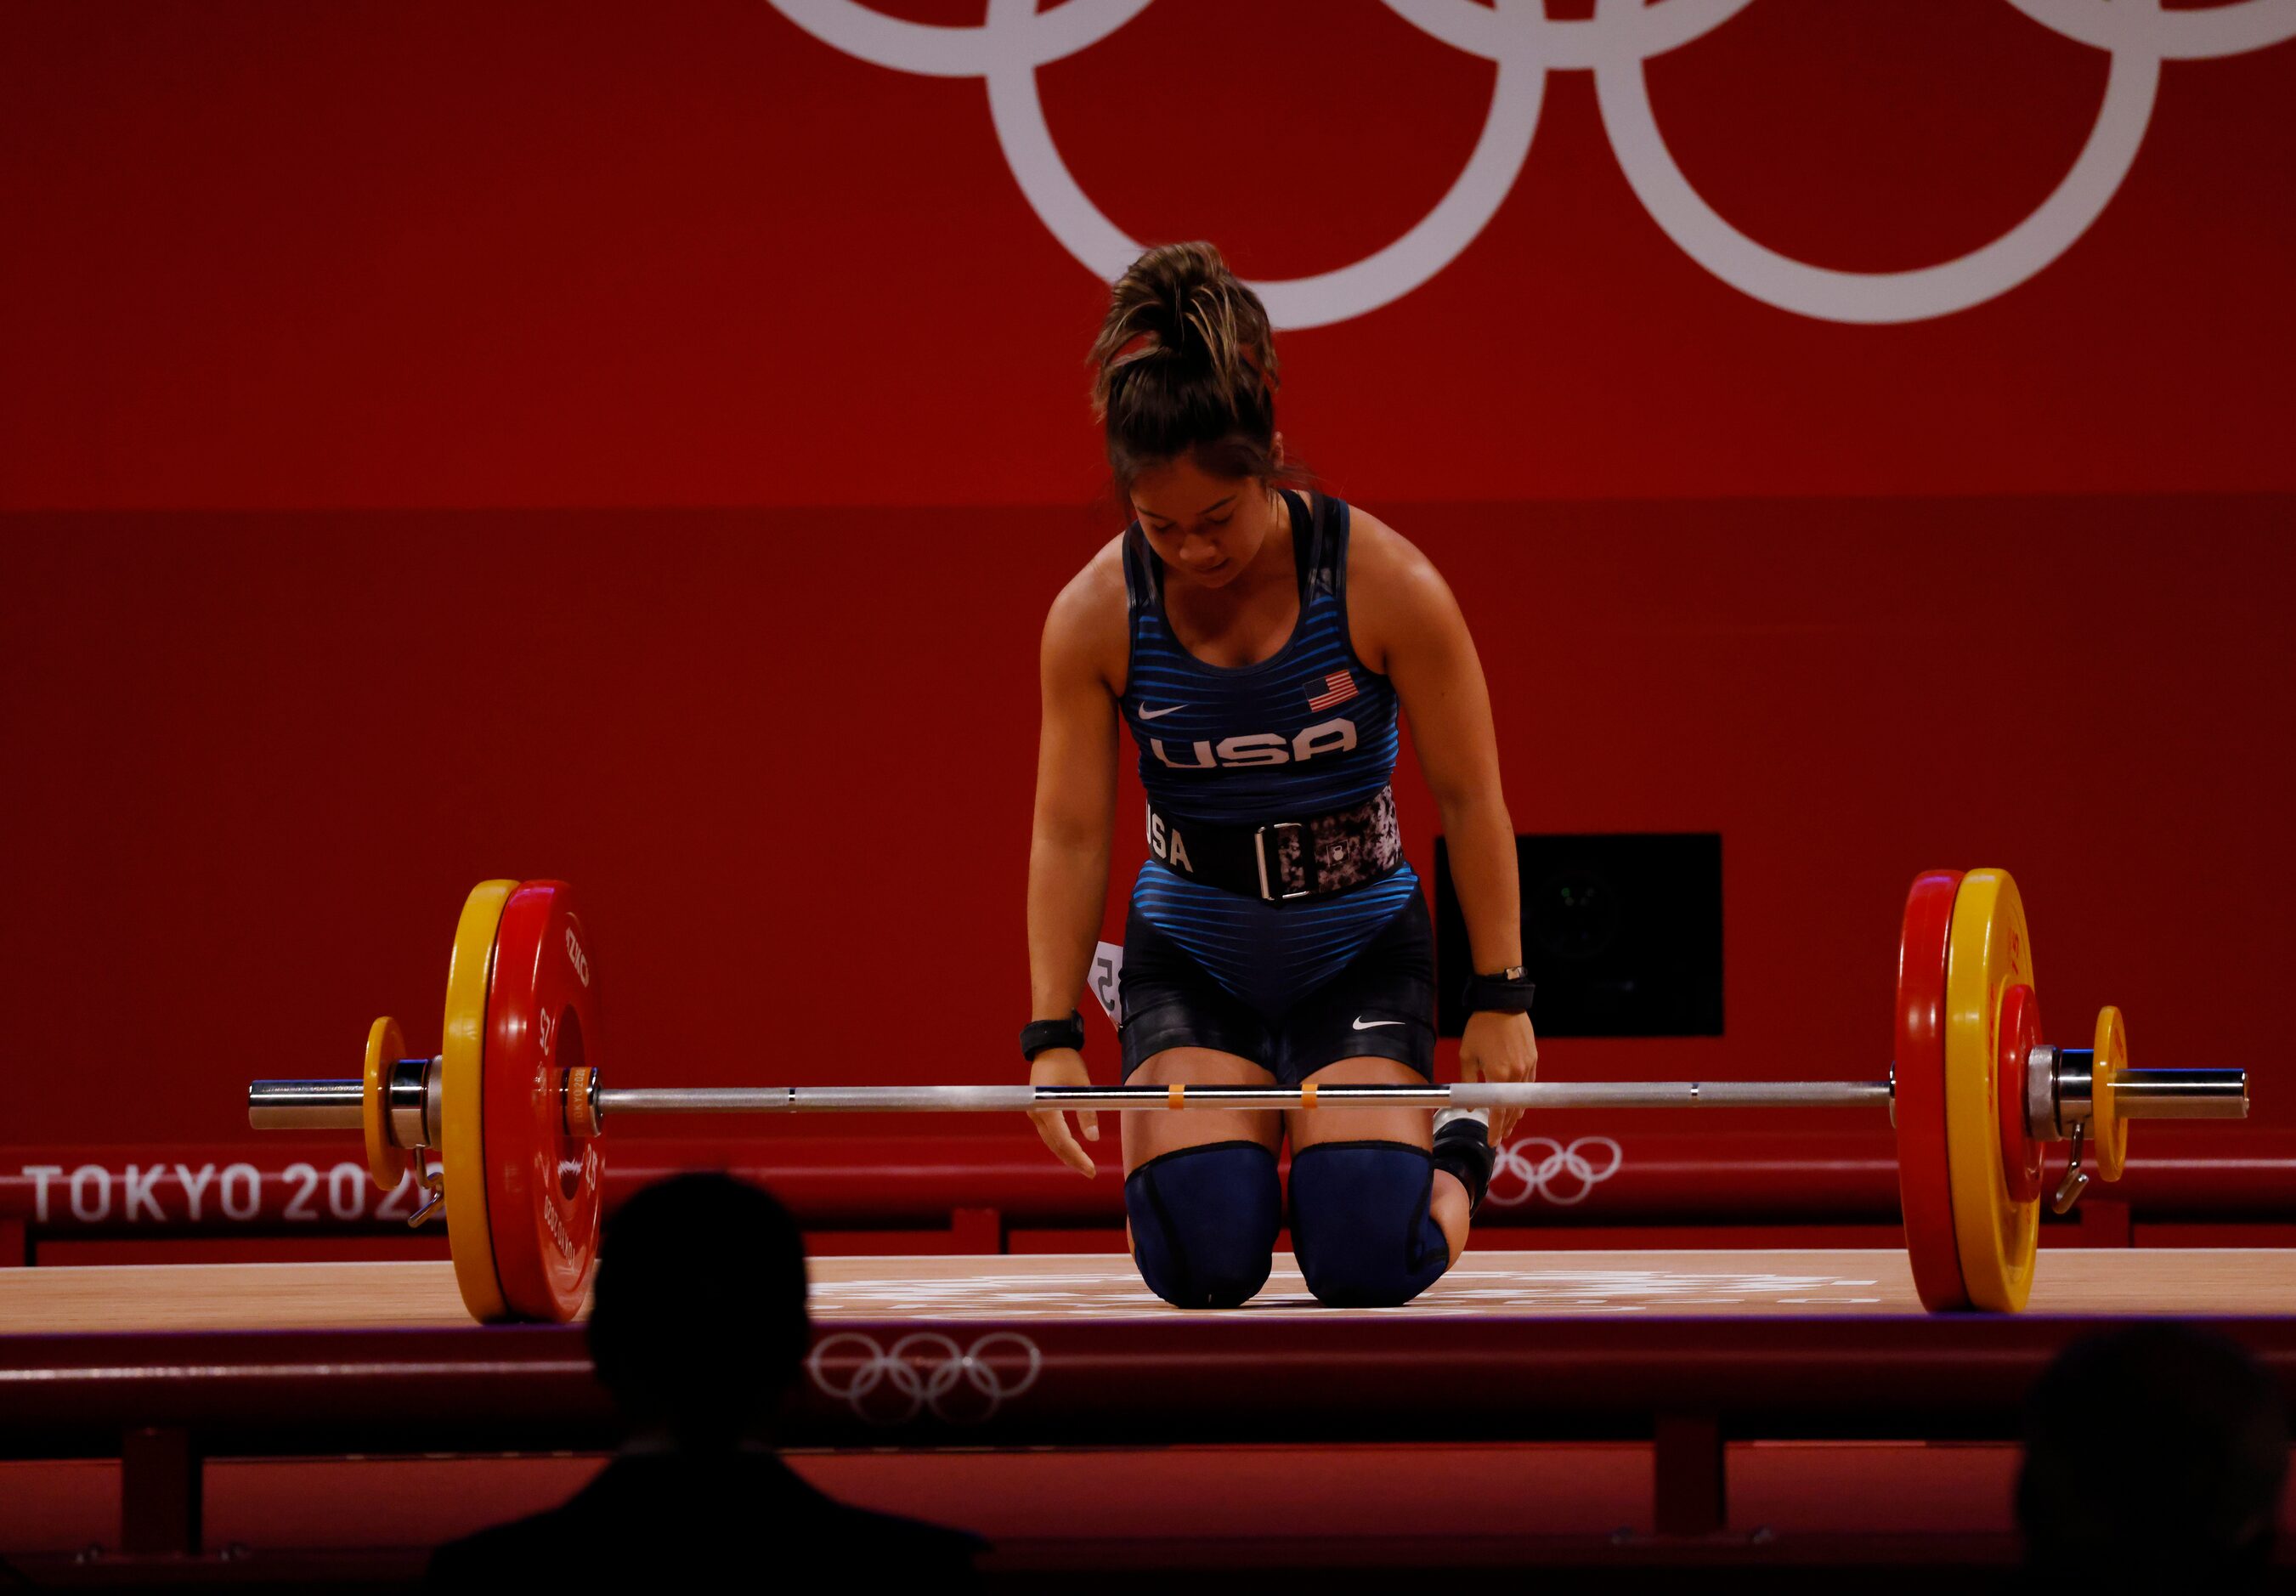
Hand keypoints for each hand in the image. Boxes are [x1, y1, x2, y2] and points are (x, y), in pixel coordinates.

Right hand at [1026, 1048, 1100, 1177]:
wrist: (1049, 1046)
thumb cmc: (1066, 1061)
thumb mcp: (1081, 1085)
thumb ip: (1087, 1112)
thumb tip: (1093, 1138)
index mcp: (1046, 1106)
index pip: (1062, 1140)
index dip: (1077, 1156)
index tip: (1091, 1168)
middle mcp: (1036, 1113)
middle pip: (1055, 1145)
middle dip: (1072, 1160)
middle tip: (1090, 1173)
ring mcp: (1035, 1113)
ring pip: (1051, 1141)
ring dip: (1066, 1154)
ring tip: (1084, 1166)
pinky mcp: (1038, 1111)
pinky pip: (1049, 1133)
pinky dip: (1061, 1144)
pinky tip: (1072, 1151)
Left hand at [1459, 1010, 1536, 1143]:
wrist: (1502, 1004)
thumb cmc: (1480, 1028)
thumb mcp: (1467, 1056)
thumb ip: (1468, 1083)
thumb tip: (1469, 1106)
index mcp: (1498, 1075)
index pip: (1498, 1112)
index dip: (1495, 1129)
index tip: (1492, 1141)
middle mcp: (1516, 1075)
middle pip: (1512, 1110)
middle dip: (1505, 1126)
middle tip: (1499, 1138)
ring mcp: (1528, 1067)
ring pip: (1523, 1099)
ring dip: (1515, 1114)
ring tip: (1507, 1126)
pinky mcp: (1533, 1059)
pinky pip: (1529, 1086)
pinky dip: (1522, 1098)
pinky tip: (1517, 1105)